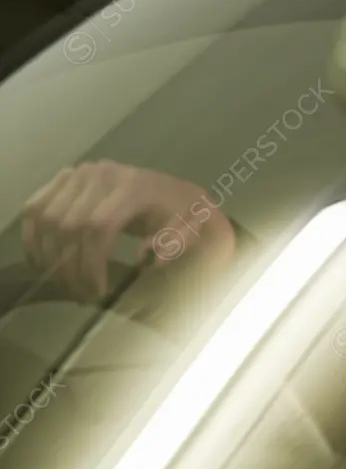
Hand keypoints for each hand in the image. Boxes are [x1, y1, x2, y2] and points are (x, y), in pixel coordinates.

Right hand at [21, 160, 236, 299]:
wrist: (174, 194)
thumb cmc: (182, 215)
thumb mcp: (189, 230)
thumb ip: (174, 243)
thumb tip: (149, 257)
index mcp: (133, 186)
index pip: (98, 226)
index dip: (91, 263)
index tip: (98, 291)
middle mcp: (101, 175)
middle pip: (69, 225)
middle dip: (71, 266)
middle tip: (82, 294)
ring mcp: (79, 174)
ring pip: (46, 219)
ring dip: (49, 257)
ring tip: (66, 284)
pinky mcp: (64, 179)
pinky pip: (35, 209)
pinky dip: (33, 237)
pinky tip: (42, 264)